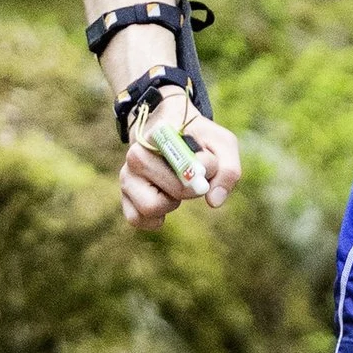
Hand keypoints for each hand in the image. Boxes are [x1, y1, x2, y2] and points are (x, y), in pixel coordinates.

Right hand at [117, 95, 241, 230]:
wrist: (172, 133)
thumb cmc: (199, 139)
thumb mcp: (222, 143)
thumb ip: (227, 169)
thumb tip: (214, 201)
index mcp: (159, 135)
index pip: (182, 163)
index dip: (203, 168)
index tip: (207, 159)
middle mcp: (136, 154)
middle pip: (175, 190)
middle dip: (193, 189)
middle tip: (195, 176)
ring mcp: (128, 176)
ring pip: (152, 208)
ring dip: (172, 202)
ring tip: (176, 186)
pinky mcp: (125, 196)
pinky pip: (137, 219)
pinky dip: (156, 218)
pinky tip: (166, 201)